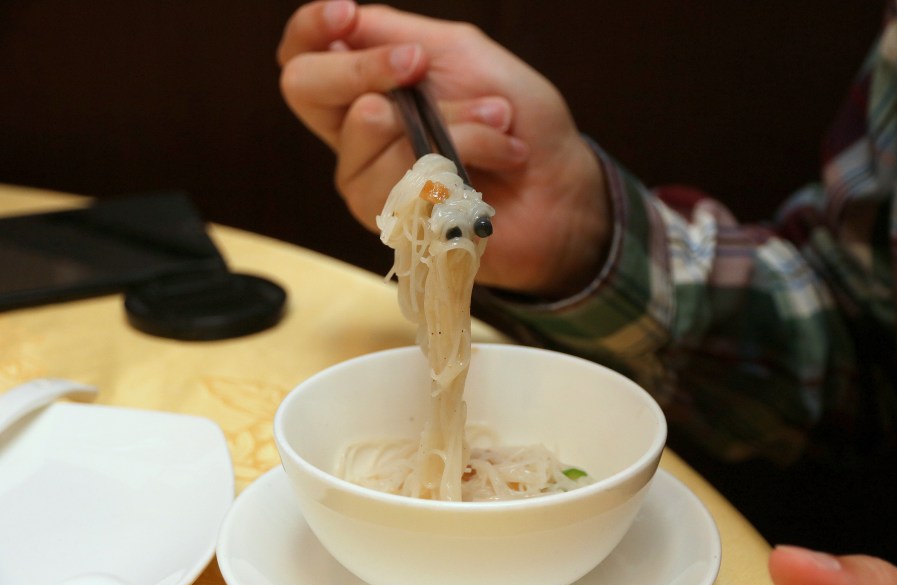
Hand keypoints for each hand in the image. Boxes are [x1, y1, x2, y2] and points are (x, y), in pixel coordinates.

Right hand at [278, 0, 610, 296]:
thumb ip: (395, 33)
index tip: (347, 14)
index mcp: (366, 88)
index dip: (310, 27)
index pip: (302, 55)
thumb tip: (343, 21)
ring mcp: (368, 181)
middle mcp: (356, 136)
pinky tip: (498, 159)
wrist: (563, 186)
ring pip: (367, 125)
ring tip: (497, 120)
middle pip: (304, 87)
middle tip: (419, 64)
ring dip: (449, 115)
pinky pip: (406, 167)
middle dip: (363, 65)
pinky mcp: (394, 219)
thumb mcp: (460, 53)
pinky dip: (467, 150)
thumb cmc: (520, 120)